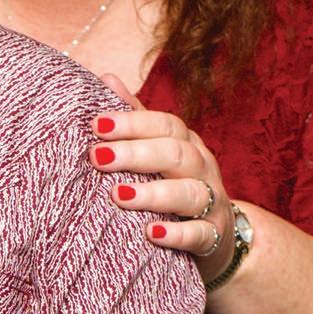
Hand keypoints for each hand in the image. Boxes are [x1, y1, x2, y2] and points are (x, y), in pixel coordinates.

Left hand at [89, 73, 236, 284]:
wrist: (216, 232)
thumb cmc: (171, 181)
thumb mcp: (157, 147)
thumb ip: (134, 117)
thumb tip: (106, 77)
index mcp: (184, 141)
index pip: (163, 124)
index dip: (131, 122)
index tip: (96, 125)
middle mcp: (201, 167)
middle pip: (175, 153)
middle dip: (135, 154)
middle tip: (97, 158)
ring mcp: (211, 201)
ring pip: (189, 193)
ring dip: (153, 193)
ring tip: (118, 195)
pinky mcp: (213, 236)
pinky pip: (199, 234)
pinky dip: (176, 233)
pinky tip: (150, 233)